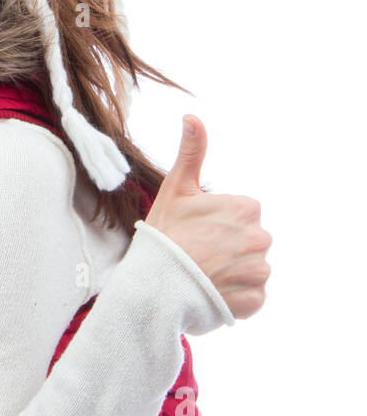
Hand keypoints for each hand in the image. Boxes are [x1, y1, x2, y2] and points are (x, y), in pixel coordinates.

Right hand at [145, 116, 271, 319]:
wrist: (155, 286)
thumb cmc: (164, 236)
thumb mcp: (176, 189)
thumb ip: (192, 152)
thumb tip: (192, 116)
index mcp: (247, 209)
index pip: (243, 215)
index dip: (219, 224)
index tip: (197, 232)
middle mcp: (261, 238)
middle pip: (249, 242)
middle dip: (229, 248)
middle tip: (198, 256)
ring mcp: (259, 271)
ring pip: (252, 268)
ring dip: (233, 273)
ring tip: (203, 276)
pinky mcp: (256, 299)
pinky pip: (252, 296)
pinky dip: (236, 297)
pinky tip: (212, 292)